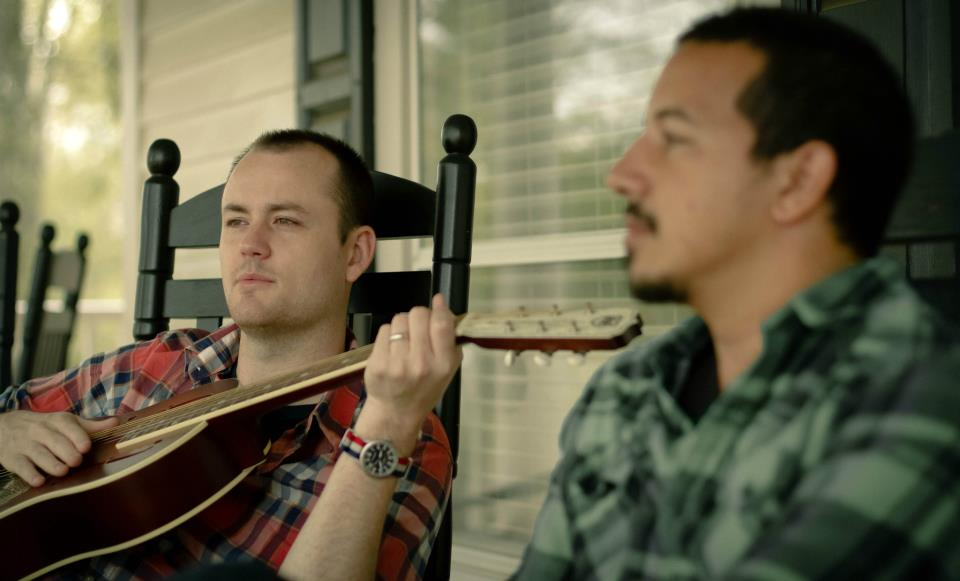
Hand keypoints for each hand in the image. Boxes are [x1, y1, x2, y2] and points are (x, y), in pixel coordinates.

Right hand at [0, 410, 118, 486]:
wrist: (4, 426)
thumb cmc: (44, 426)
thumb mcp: (64, 422)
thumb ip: (90, 425)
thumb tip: (116, 423)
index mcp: (56, 421)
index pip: (67, 427)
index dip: (77, 436)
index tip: (86, 447)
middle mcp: (40, 431)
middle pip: (54, 441)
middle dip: (66, 451)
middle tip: (76, 461)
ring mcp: (25, 444)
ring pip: (38, 454)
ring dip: (51, 463)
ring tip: (62, 471)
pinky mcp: (11, 458)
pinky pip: (20, 466)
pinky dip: (29, 474)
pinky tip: (39, 482)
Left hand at [361, 294, 461, 448]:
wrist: (397, 412)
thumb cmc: (425, 388)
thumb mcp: (448, 370)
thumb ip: (449, 340)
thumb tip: (442, 304)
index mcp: (443, 364)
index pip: (441, 324)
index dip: (440, 307)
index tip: (438, 301)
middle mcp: (421, 364)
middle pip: (418, 315)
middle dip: (419, 315)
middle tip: (419, 326)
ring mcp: (397, 364)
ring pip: (399, 319)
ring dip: (403, 324)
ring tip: (405, 339)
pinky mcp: (377, 363)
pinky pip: (384, 330)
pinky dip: (389, 334)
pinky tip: (392, 348)